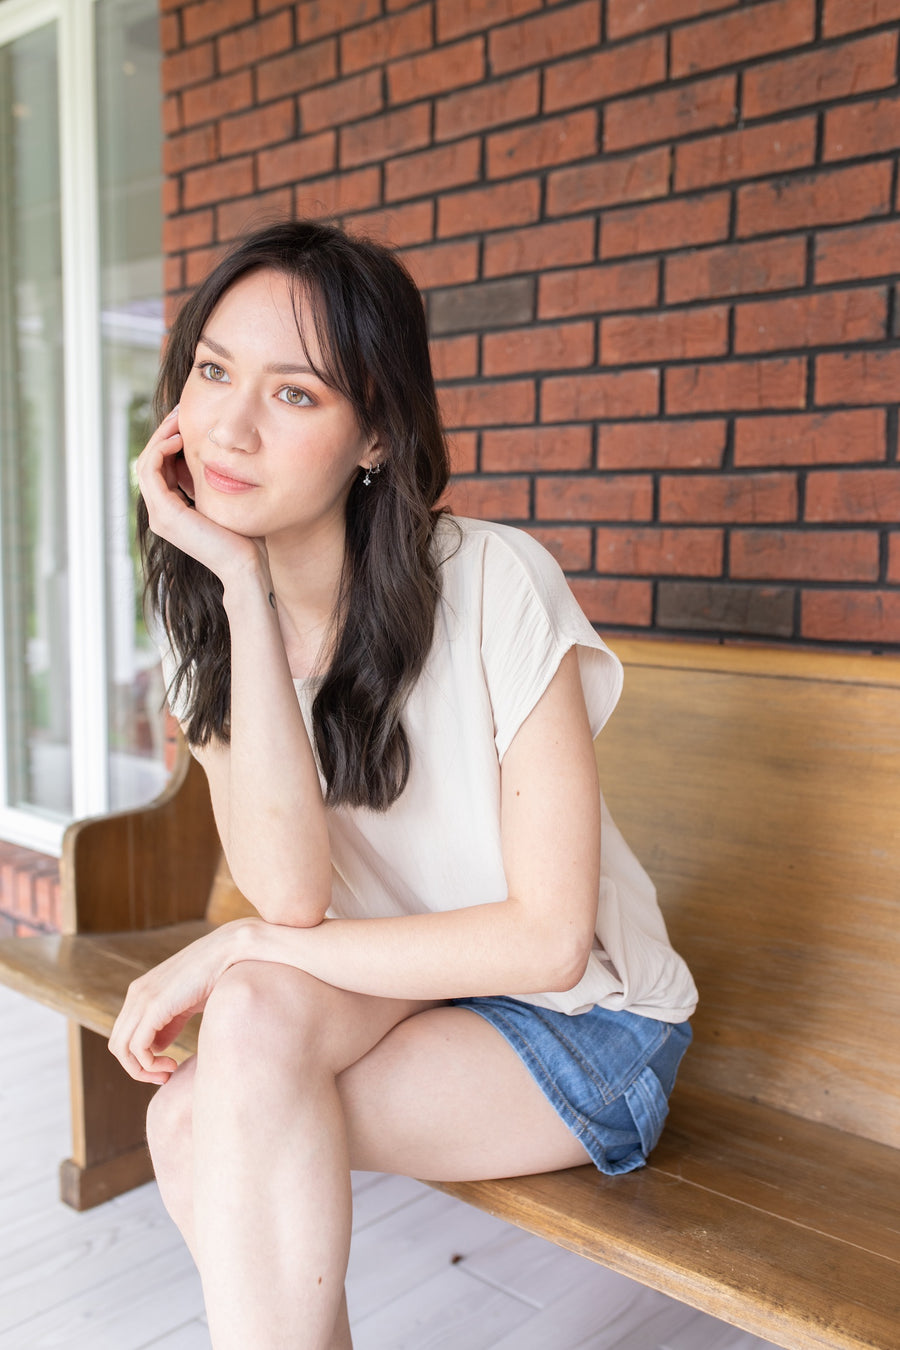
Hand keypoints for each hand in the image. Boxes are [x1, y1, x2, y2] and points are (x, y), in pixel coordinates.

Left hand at [108, 923, 248, 1083]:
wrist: (229, 951)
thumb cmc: (216, 975)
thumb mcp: (187, 1004)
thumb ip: (169, 1024)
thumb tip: (156, 1047)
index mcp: (141, 992)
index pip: (124, 1035)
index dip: (140, 1058)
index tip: (167, 1067)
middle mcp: (135, 994)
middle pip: (117, 1045)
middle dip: (138, 1069)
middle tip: (165, 1076)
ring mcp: (142, 999)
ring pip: (121, 1049)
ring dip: (142, 1070)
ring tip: (169, 1072)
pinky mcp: (153, 1006)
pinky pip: (137, 1047)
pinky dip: (150, 1064)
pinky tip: (172, 1064)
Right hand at [137, 406, 263, 582]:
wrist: (246, 564)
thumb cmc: (244, 536)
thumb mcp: (224, 499)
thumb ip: (213, 481)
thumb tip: (216, 454)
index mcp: (174, 510)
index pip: (162, 467)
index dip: (171, 440)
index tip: (188, 419)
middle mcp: (161, 513)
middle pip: (151, 462)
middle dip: (164, 433)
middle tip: (180, 410)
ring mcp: (159, 515)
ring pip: (147, 462)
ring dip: (161, 436)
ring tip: (180, 419)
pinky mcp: (164, 514)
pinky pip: (150, 470)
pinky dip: (160, 449)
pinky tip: (180, 437)